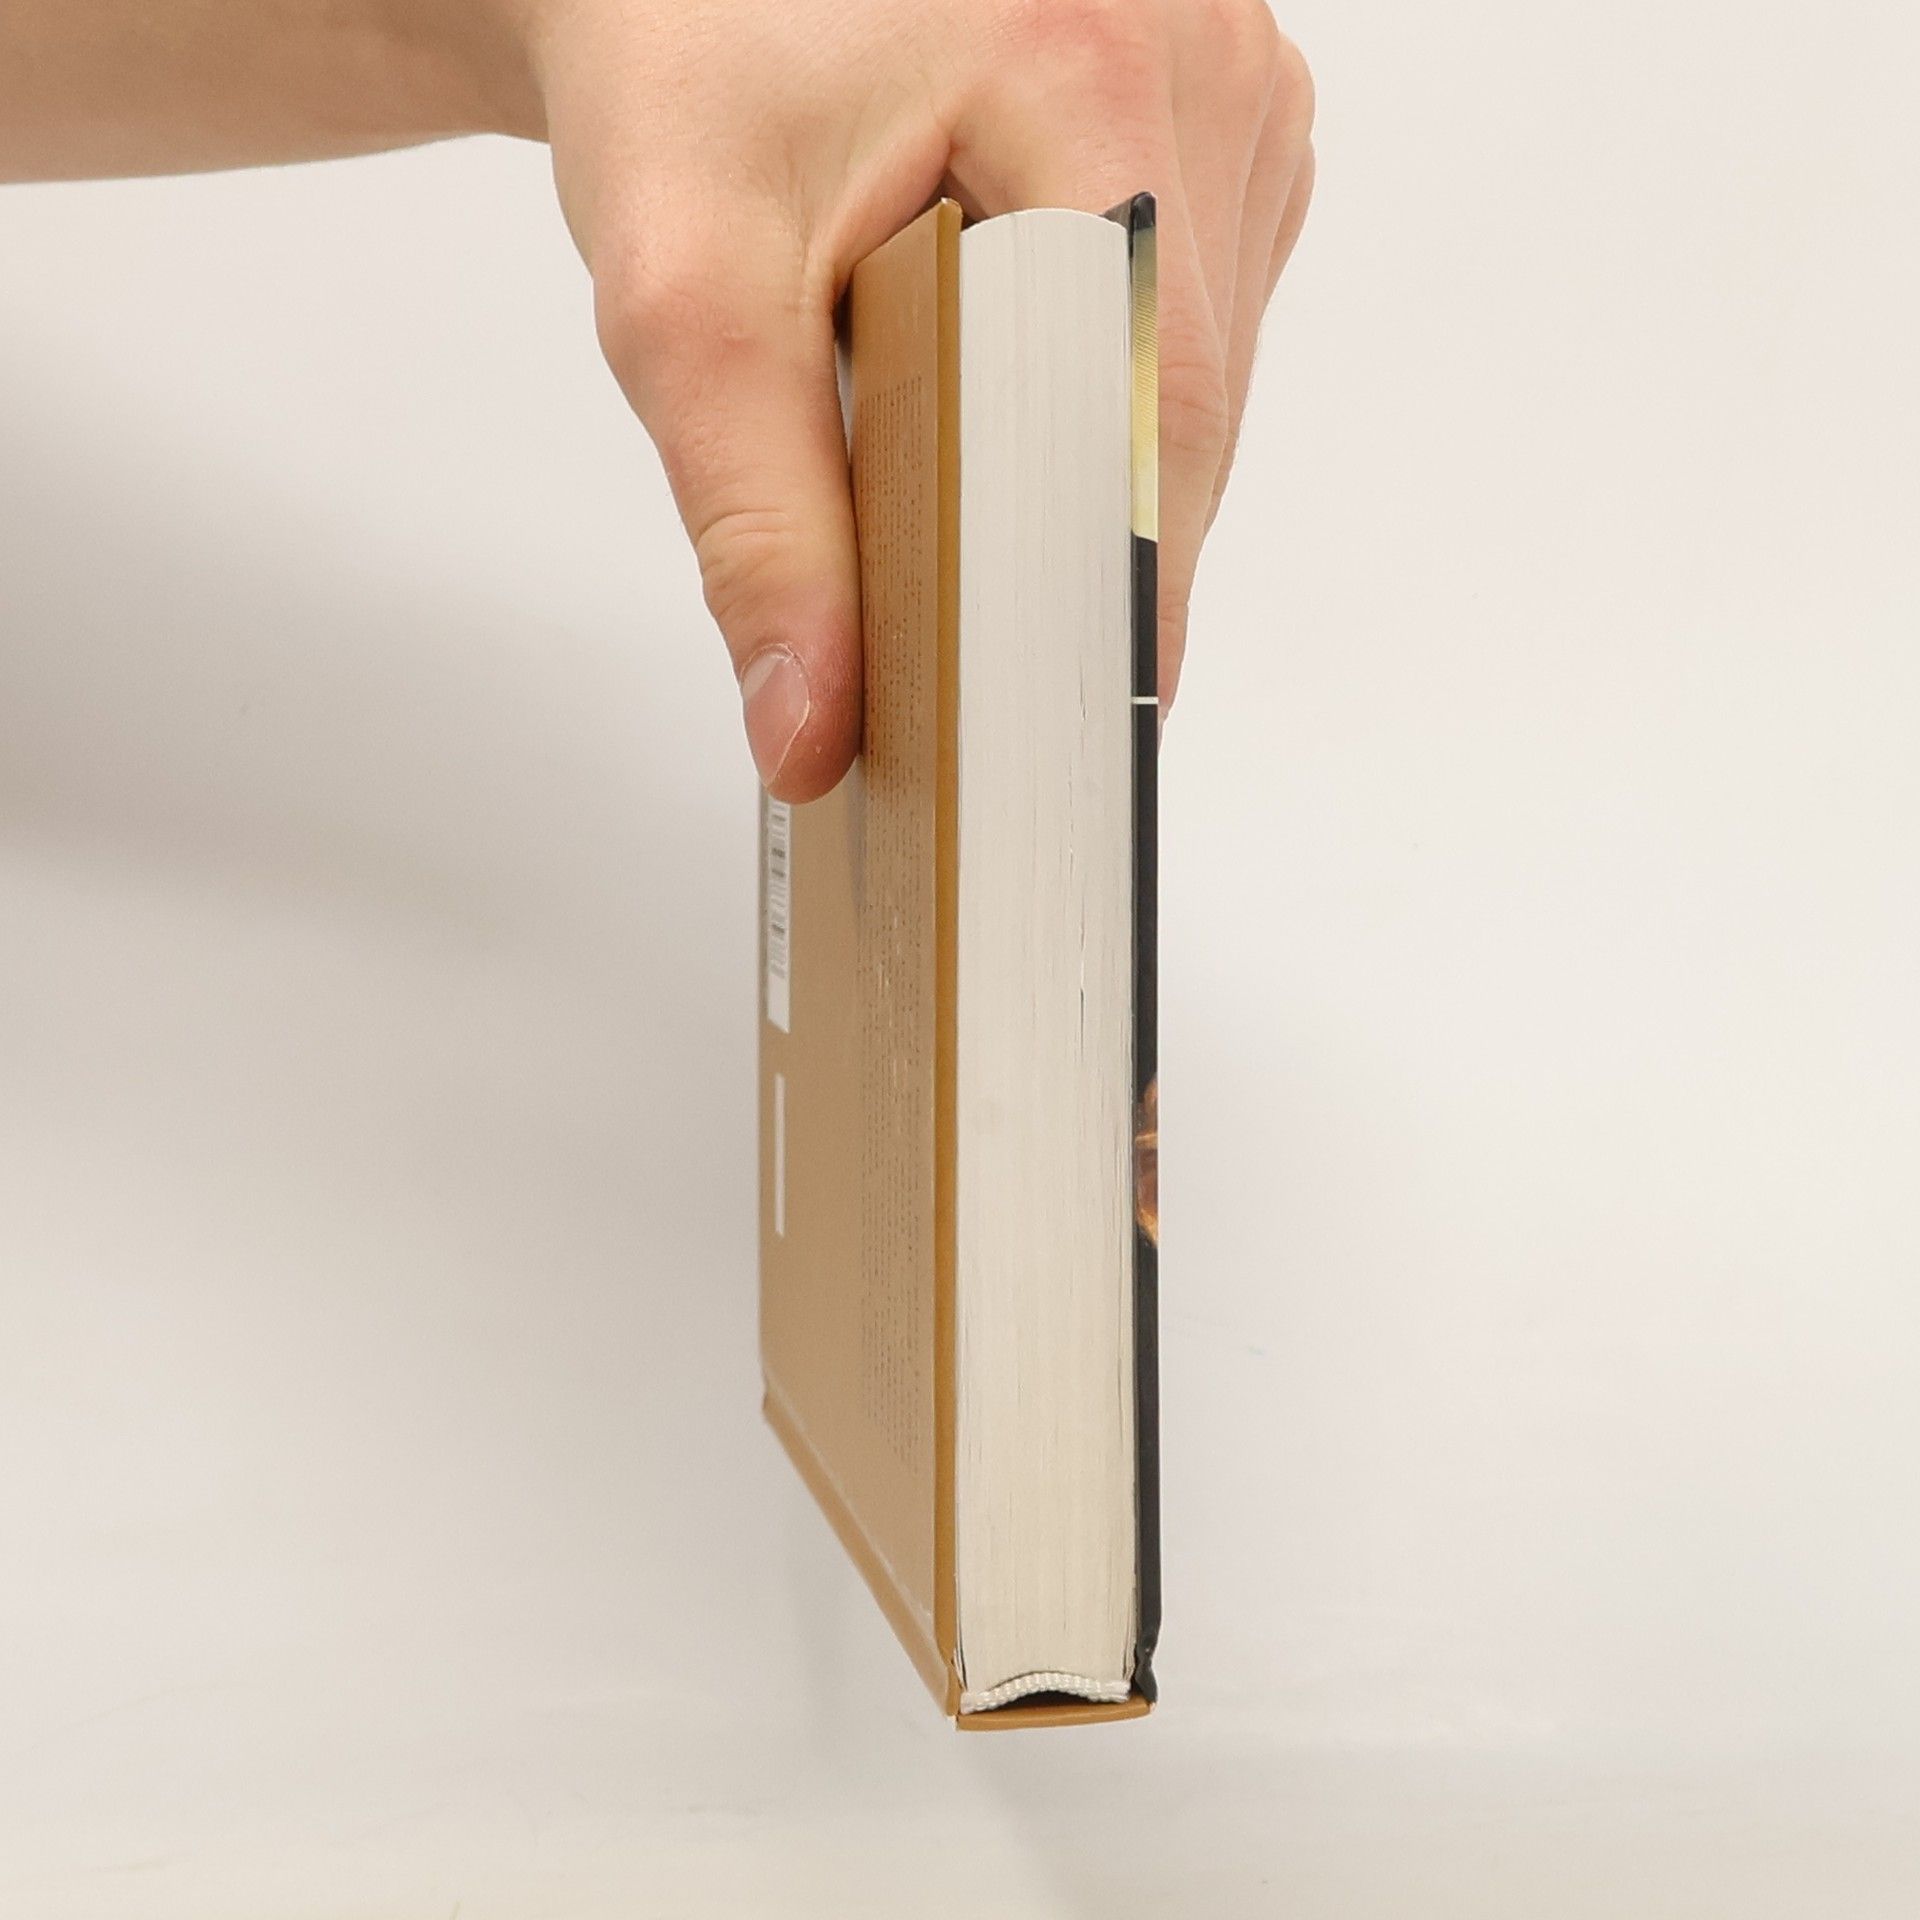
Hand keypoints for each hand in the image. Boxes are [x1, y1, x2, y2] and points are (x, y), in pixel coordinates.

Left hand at [510, 0, 1313, 797]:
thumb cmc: (681, 66)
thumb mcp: (687, 301)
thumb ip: (754, 527)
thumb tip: (812, 724)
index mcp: (1086, 63)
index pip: (1153, 398)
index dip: (1115, 580)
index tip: (1062, 715)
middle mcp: (1196, 54)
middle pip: (1187, 400)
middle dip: (1082, 535)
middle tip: (977, 638)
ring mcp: (1228, 76)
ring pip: (1204, 370)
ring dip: (1096, 461)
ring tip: (976, 463)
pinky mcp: (1218, 110)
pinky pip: (1202, 313)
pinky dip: (1110, 386)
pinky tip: (1021, 370)